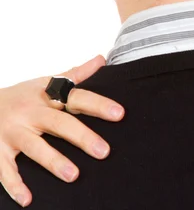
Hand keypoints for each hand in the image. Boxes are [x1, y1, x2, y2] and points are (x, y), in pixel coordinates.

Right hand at [0, 56, 124, 206]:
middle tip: (104, 152)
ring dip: (54, 161)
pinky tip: (27, 200)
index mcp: (45, 96)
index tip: (120, 113)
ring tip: (73, 175)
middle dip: (82, 137)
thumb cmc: (20, 96)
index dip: (98, 105)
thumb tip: (102, 59)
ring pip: (35, 147)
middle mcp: (30, 113)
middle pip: (59, 124)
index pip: (77, 98)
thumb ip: (75, 74)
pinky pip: (4, 170)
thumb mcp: (45, 83)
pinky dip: (15, 185)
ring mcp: (12, 132)